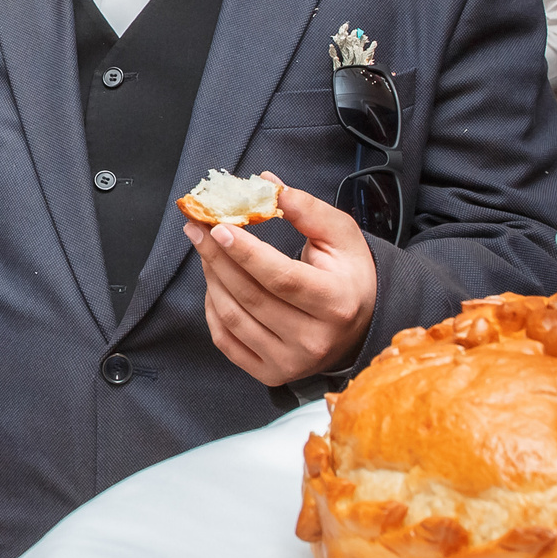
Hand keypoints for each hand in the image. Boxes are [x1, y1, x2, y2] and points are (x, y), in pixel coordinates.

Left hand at [186, 175, 376, 385]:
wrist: (360, 326)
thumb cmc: (348, 276)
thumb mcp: (341, 236)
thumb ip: (307, 209)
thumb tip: (266, 184)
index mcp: (337, 303)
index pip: (281, 277)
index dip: (246, 252)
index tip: (218, 227)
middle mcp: (313, 340)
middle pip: (250, 295)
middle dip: (216, 257)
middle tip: (197, 228)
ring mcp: (290, 362)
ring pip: (232, 317)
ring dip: (211, 278)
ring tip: (205, 250)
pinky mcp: (270, 373)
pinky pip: (225, 340)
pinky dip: (212, 308)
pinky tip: (214, 283)